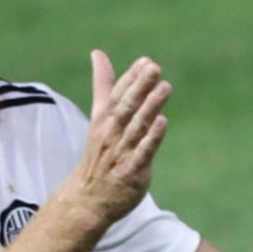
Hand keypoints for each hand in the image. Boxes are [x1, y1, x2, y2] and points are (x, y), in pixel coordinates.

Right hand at [64, 50, 170, 225]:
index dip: (132, 78)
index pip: (118, 95)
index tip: (145, 61)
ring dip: (149, 107)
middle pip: (127, 107)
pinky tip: (162, 122)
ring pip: (136, 127)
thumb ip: (104, 85)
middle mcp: (112, 134)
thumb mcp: (99, 117)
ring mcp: (121, 153)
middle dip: (140, 87)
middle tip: (154, 68)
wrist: (88, 198)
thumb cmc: (99, 154)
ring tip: (164, 88)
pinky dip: (152, 138)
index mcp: (104, 119)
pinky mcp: (132, 172)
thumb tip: (98, 53)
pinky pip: (142, 153)